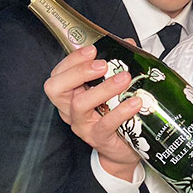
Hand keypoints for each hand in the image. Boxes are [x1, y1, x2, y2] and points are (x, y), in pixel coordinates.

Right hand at [43, 44, 141, 180]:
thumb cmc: (114, 114)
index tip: (92, 49)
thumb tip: (129, 44)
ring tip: (124, 78)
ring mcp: (82, 125)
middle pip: (56, 88)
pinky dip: (121, 111)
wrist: (123, 148)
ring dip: (103, 88)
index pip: (58, 74)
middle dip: (78, 72)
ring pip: (80, 104)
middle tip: (103, 65)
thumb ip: (118, 64)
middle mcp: (70, 109)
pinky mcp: (98, 138)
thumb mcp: (113, 88)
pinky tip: (135, 102)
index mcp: (71, 94)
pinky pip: (105, 124)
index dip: (72, 60)